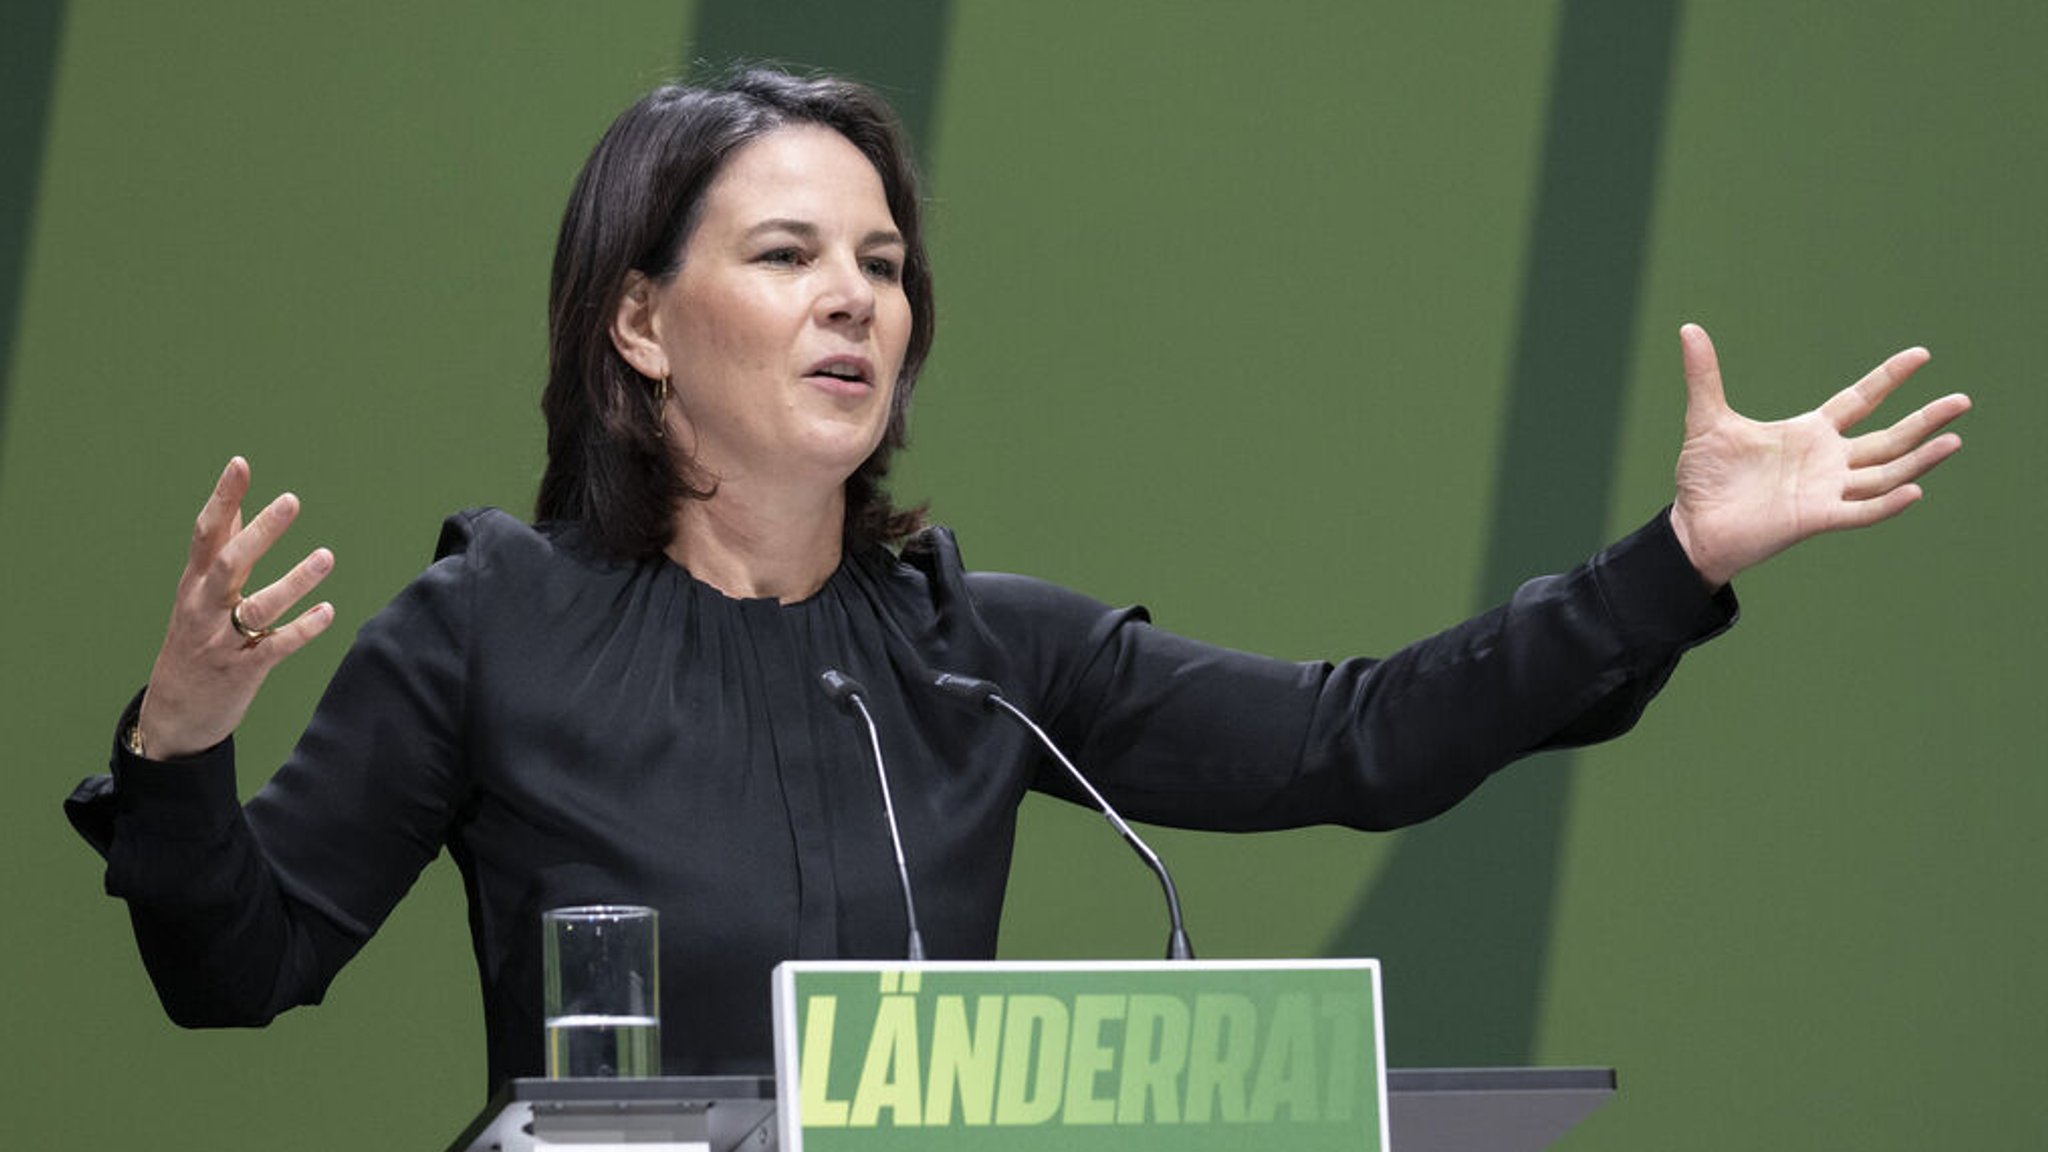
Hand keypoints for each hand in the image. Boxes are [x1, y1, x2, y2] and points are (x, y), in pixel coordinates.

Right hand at [135, 458, 336, 758]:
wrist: (173, 713)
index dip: (222, 498)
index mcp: (193, 583)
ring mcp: (222, 640)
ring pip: (258, 606)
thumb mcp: (196, 594)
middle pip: (230, 563)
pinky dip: (301, 629)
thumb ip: (219, 551)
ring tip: (326, 556)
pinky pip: (275, 647)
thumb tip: (235, 505)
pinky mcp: (243, 669)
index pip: (205, 533)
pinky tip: (328, 612)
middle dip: (260, 532)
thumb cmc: (192, 641)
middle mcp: (204, 607)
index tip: (240, 464)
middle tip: (291, 500)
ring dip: (294, 582)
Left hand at [1668, 324, 1970, 588]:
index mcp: (1809, 434)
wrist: (1692, 525)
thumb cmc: (1705, 477)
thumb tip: (1689, 328)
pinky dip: (1886, 504)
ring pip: (1885, 473)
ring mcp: (1826, 491)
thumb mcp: (1706, 419)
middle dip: (1924, 420)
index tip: (1921, 354)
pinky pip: (1860, 512)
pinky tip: (1914, 491)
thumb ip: (1704, 375)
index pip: (1860, 400)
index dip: (1889, 378)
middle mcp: (1827, 461)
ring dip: (1919, 460)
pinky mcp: (1816, 519)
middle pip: (1888, 438)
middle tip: (1962, 401)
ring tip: (1954, 441)